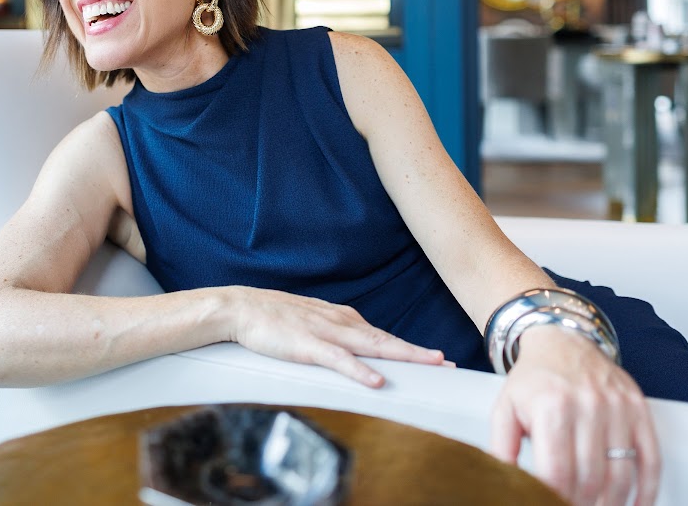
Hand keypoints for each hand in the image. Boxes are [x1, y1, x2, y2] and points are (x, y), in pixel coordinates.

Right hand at [226, 285, 450, 386]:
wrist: (239, 307)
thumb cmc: (271, 317)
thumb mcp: (310, 322)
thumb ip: (333, 333)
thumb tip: (353, 349)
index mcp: (341, 318)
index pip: (382, 335)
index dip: (409, 348)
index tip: (435, 358)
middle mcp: (340, 322)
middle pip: (386, 340)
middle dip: (418, 353)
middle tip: (447, 364)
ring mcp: (325, 332)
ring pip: (372, 346)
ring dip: (403, 355)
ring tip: (429, 364)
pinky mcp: (307, 345)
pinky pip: (339, 360)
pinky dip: (359, 370)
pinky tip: (376, 380)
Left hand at [490, 325, 660, 505]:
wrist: (560, 341)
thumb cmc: (534, 378)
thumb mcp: (506, 407)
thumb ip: (501, 445)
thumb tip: (506, 479)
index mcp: (552, 406)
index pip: (557, 472)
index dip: (554, 496)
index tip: (550, 501)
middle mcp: (587, 404)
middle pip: (590, 478)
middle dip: (580, 501)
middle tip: (571, 503)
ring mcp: (616, 406)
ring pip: (620, 475)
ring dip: (609, 501)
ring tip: (594, 505)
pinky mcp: (637, 408)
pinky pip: (650, 459)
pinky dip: (645, 489)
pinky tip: (633, 503)